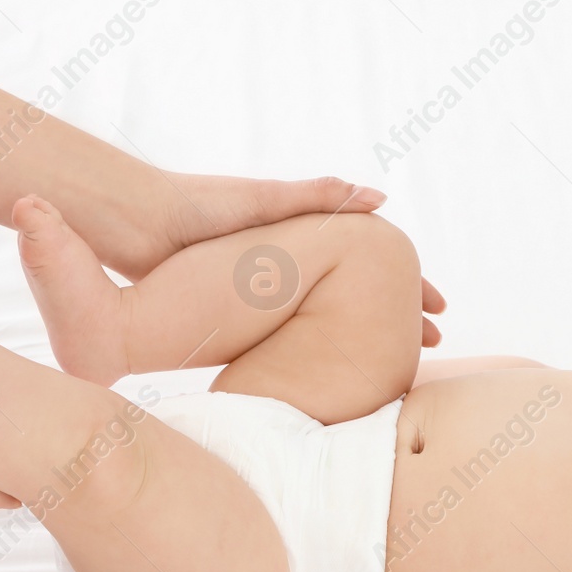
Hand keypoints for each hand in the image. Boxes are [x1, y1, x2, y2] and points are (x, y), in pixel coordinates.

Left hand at [155, 175, 446, 346]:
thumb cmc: (197, 208)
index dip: (409, 288)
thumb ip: (318, 198)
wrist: (131, 228)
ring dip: (369, 339)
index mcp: (303, 237)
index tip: (440, 311)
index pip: (374, 265)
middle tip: (433, 344)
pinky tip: (339, 373)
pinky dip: (325, 353)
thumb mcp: (267, 202)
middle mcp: (292, 264)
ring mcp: (269, 289)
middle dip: (398, 318)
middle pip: (363, 296)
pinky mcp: (240, 312)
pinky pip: (297, 336)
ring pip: (334, 319)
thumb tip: (380, 197)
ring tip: (399, 365)